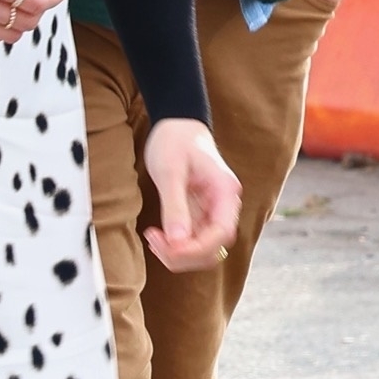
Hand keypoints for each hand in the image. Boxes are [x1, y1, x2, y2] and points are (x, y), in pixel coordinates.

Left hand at [143, 118, 242, 272]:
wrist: (177, 125)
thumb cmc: (174, 141)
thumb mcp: (170, 172)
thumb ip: (175, 207)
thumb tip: (177, 241)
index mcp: (225, 191)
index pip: (221, 233)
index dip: (195, 248)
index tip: (167, 244)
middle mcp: (225, 205)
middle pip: (215, 248)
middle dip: (184, 254)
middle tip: (154, 240)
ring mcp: (214, 211)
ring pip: (204, 250)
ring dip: (179, 253)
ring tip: (153, 238)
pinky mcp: (201, 214)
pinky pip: (194, 241)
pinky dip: (176, 246)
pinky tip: (158, 237)